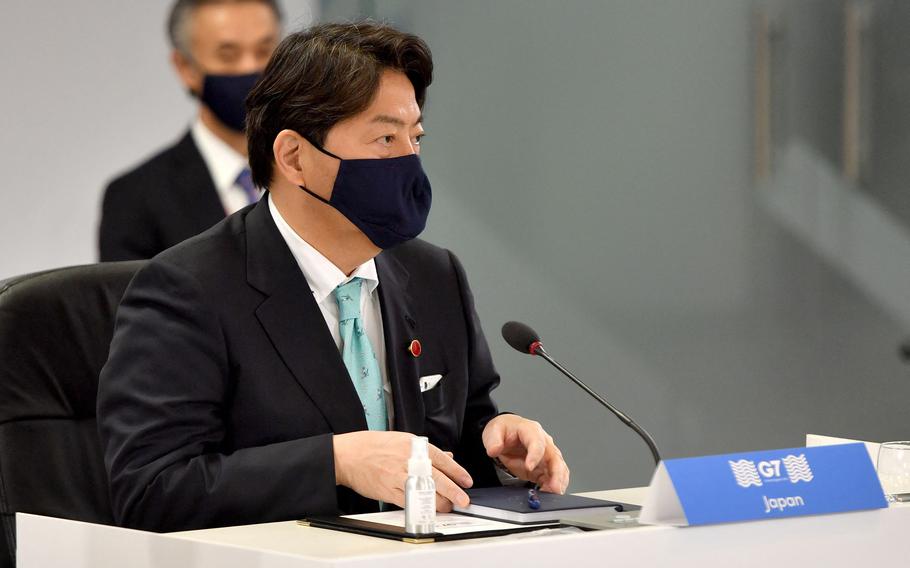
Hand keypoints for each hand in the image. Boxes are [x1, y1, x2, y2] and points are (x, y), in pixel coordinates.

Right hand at [333, 431, 472, 511]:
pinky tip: (428, 509)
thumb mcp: (401, 440)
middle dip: (453, 490)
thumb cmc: (372, 446)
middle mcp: (407, 460)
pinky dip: (420, 507)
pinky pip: (409, 501)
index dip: (456, 471)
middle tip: (463, 499)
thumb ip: (425, 450)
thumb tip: (447, 455)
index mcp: (412, 445)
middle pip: (436, 477)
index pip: (441, 459)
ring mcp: (398, 476)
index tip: (466, 481)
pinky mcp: (388, 490)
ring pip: (424, 492)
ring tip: (448, 507)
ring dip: (439, 502)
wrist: (348, 455)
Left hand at [482, 414, 569, 493]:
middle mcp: (543, 442)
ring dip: (558, 482)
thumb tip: (494, 449)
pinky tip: (549, 494)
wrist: (506, 434)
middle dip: (556, 473)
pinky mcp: (544, 467)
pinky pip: (554, 477)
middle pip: (555, 457)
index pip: (537, 442)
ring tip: (552, 494)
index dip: (535, 455)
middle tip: (553, 487)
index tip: (529, 467)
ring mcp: (546, 455)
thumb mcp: (494, 431)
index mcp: (531, 430)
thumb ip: (494, 441)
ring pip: (559, 468)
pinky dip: (554, 486)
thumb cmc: (504, 430)